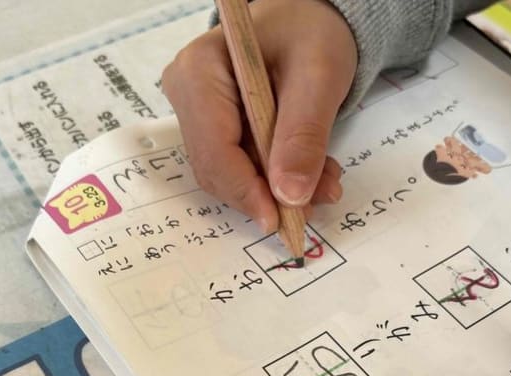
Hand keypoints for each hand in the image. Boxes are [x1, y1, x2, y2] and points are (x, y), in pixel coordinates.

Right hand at [161, 0, 355, 231]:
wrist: (308, 22)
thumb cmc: (309, 32)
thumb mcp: (318, 76)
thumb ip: (304, 134)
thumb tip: (291, 195)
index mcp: (199, 69)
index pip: (214, 147)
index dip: (246, 189)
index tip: (280, 218)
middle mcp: (187, 94)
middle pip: (218, 167)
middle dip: (267, 191)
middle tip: (318, 197)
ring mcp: (197, 114)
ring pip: (230, 174)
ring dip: (276, 188)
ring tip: (323, 182)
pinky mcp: (214, 130)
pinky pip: (240, 167)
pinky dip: (275, 178)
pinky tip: (308, 173)